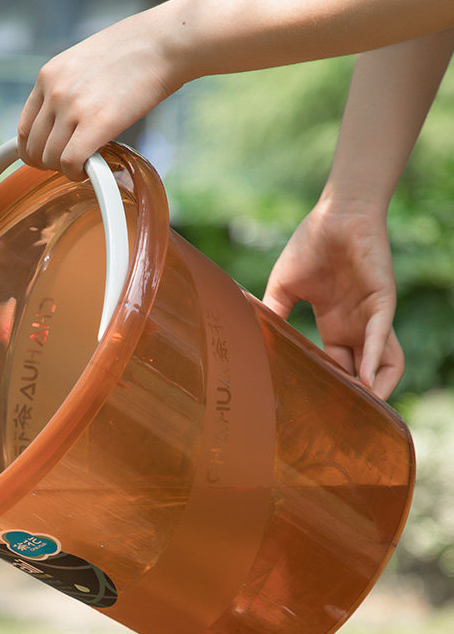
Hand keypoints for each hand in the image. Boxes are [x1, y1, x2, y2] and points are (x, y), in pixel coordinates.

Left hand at [17, 8, 178, 180]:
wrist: (164, 43)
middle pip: (33, 149)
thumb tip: (64, 121)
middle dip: (49, 164)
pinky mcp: (95, 123)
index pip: (24, 128)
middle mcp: (54, 91)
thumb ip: (68, 90)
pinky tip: (90, 170)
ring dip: (65, 170)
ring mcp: (72, 107)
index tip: (50, 157)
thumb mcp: (85, 63)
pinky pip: (70, 163)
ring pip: (49, 160)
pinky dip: (76, 174)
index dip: (34, 150)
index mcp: (48, 76)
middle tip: (71, 164)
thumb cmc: (134, 52)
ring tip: (85, 164)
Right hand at [263, 200, 403, 399]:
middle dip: (353, 395)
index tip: (316, 405)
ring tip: (360, 410)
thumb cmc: (311, 244)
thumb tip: (249, 340)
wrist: (336, 213)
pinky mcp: (382, 301)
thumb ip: (274, 314)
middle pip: (362, 370)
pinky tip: (364, 382)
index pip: (336, 361)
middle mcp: (355, 323)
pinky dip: (373, 361)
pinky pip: (380, 338)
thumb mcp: (284, 288)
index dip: (330, 383)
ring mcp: (371, 314)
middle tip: (338, 419)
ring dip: (375, 387)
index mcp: (334, 321)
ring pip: (384, 361)